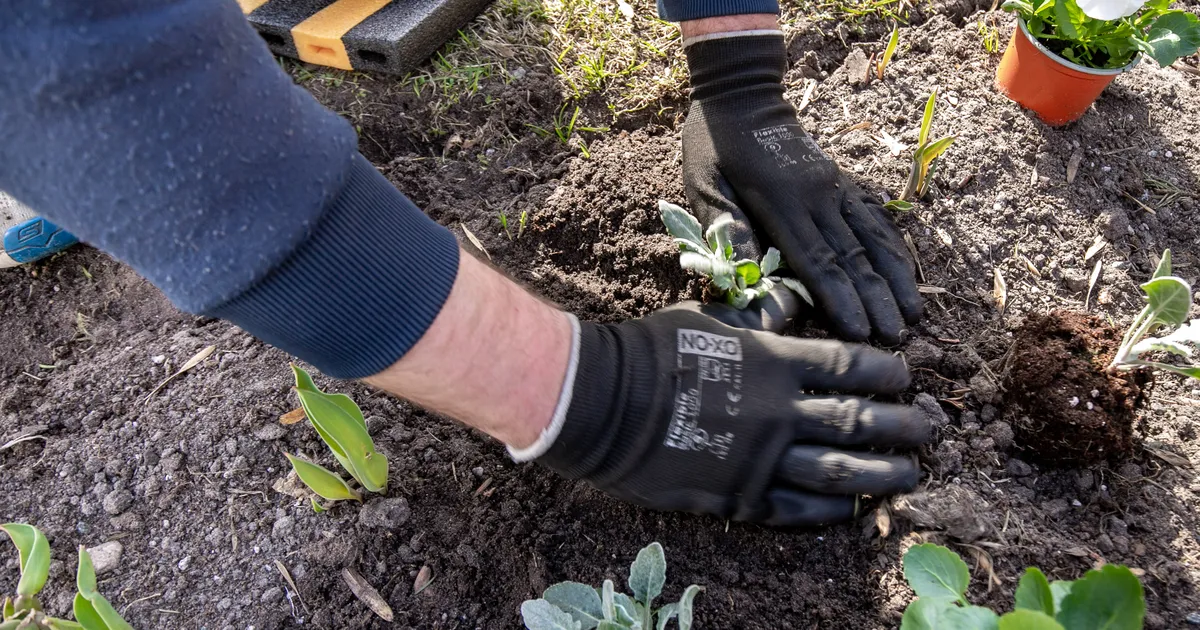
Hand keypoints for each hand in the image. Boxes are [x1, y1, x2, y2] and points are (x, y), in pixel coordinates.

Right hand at [532, 290, 929, 525]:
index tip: (906, 376)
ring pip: (839, 471)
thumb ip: (758, 321)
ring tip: (911, 476)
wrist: (601, 402)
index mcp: (777, 361)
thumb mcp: (710, 320)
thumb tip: (789, 307)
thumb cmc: (652, 350)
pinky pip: (794, 508)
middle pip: (859, 420)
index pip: (851, 366)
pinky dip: (828, 511)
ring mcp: (761, 458)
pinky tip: (852, 510)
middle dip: (904, 426)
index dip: (888, 372)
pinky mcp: (737, 495)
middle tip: (932, 429)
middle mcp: (779, 412)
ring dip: (883, 474)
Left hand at [682, 33, 921, 343]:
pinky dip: (894, 248)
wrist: (744, 96)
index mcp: (780, 202)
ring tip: (914, 315)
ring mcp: (834, 188)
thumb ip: (725, 225)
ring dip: (895, 280)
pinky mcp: (842, 182)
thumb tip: (745, 270)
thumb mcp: (705, 184)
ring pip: (872, 239)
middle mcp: (817, 197)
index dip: (839, 298)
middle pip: (852, 257)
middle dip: (876, 301)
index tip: (860, 331)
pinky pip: (875, 218)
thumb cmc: (716, 146)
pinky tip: (909, 274)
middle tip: (895, 338)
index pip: (816, 260)